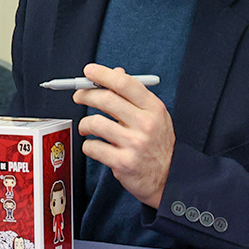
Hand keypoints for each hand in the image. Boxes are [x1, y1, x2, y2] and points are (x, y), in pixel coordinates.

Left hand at [73, 63, 172, 207]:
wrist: (169, 177)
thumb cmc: (157, 143)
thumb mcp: (154, 116)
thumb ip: (134, 95)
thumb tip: (115, 72)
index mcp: (154, 108)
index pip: (125, 83)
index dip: (103, 74)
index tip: (89, 71)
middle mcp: (145, 124)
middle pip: (106, 99)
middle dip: (85, 94)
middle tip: (78, 96)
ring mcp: (134, 144)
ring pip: (95, 123)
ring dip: (84, 123)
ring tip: (86, 126)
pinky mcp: (123, 162)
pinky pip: (93, 147)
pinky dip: (88, 145)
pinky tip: (94, 145)